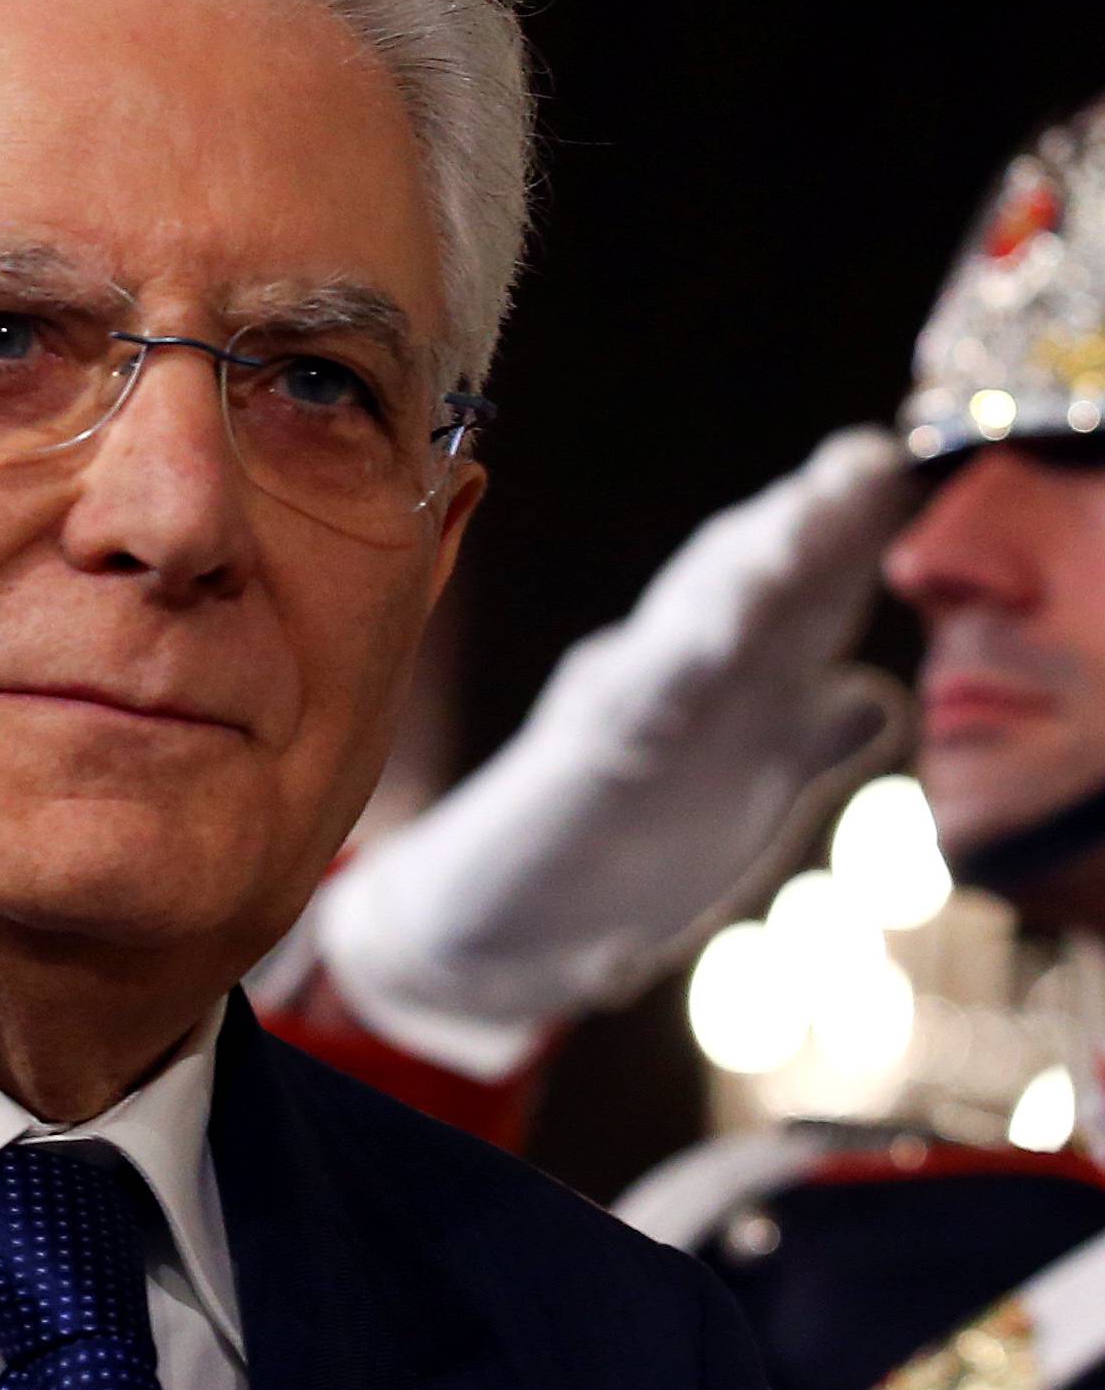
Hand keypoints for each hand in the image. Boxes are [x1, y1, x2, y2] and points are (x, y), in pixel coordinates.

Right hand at [316, 429, 916, 1065]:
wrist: (495, 931)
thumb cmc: (614, 860)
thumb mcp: (728, 796)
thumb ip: (803, 741)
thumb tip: (871, 690)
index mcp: (717, 689)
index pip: (790, 600)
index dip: (845, 537)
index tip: (893, 467)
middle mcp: (666, 683)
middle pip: (742, 589)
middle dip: (804, 524)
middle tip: (865, 459)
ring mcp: (617, 722)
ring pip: (686, 632)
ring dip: (744, 573)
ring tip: (800, 519)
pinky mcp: (576, 774)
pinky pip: (624, 718)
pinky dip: (668, 672)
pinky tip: (710, 636)